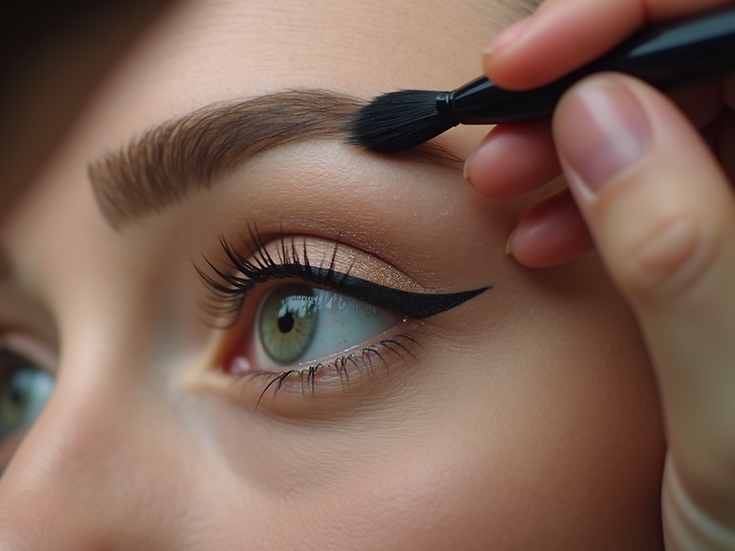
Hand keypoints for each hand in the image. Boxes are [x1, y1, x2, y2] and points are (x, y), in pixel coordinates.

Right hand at [466, 1, 734, 548]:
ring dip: (577, 131)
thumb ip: (684, 253)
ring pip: (688, 107)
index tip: (536, 55)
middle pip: (715, 52)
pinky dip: (593, 188)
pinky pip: (673, 175)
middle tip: (502, 127)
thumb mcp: (733, 420)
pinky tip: (546, 230)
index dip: (641, 11)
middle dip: (593, 70)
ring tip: (505, 184)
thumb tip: (603, 115)